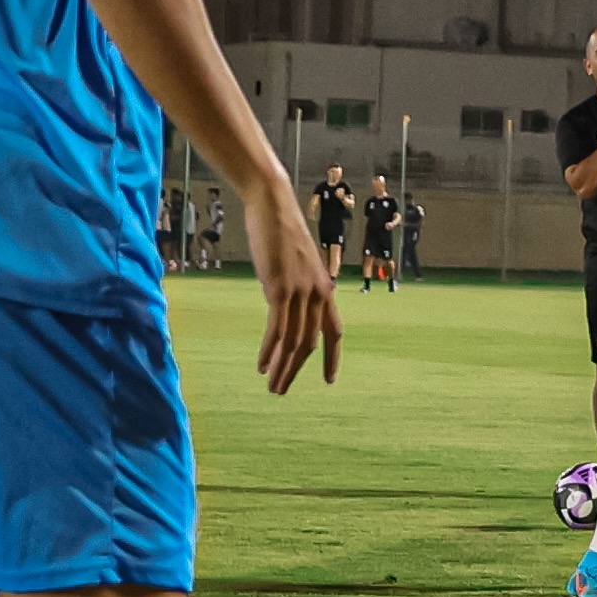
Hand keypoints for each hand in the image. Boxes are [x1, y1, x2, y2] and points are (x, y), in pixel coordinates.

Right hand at [251, 211, 341, 394]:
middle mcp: (318, 293)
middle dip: (298, 370)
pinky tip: (262, 366)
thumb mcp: (297, 264)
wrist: (273, 205)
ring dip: (283, 368)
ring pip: (295, 341)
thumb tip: (289, 303)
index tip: (329, 381)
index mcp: (325, 288)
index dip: (332, 358)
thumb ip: (298, 285)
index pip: (335, 332)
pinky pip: (278, 329)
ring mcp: (301, 291)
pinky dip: (270, 351)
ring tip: (273, 387)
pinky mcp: (280, 288)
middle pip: (312, 343)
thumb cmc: (282, 233)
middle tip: (282, 391)